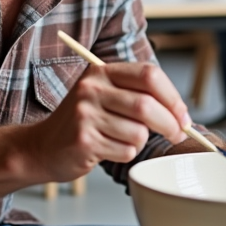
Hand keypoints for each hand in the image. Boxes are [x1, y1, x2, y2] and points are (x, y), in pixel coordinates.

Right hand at [26, 62, 189, 182]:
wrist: (42, 146)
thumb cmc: (83, 123)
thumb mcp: (105, 96)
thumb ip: (138, 96)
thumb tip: (181, 114)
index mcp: (101, 72)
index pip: (148, 75)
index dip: (172, 97)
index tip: (183, 115)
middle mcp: (91, 89)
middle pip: (147, 105)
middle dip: (170, 124)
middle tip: (176, 134)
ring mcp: (85, 114)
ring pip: (139, 132)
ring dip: (140, 142)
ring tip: (122, 139)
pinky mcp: (84, 140)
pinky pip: (126, 151)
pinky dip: (126, 154)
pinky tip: (109, 149)